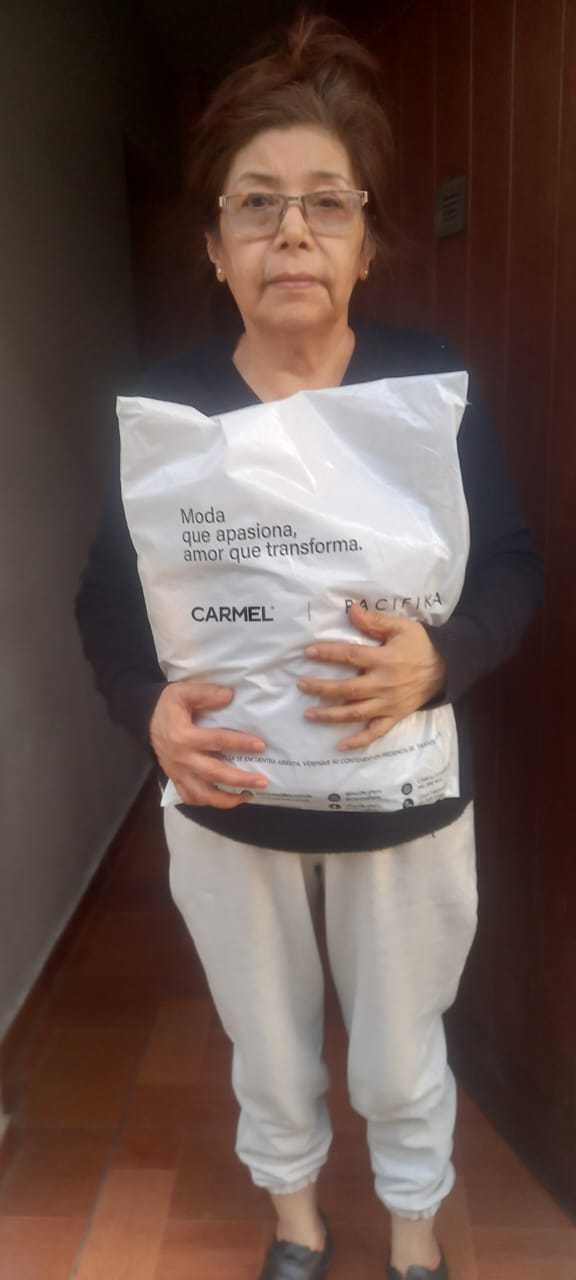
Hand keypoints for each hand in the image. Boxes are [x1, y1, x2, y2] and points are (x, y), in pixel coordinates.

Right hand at [149, 680, 267, 808]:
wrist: (146, 721)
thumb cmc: (168, 706)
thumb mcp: (183, 692)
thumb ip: (205, 693)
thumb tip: (229, 696)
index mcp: (184, 737)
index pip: (217, 741)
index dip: (240, 744)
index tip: (260, 746)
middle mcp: (182, 759)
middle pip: (214, 773)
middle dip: (240, 779)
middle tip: (262, 781)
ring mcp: (178, 773)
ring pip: (203, 794)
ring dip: (227, 799)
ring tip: (248, 796)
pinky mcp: (176, 780)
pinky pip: (192, 798)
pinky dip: (208, 802)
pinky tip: (225, 799)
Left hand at [297, 602, 446, 749]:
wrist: (447, 668)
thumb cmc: (420, 645)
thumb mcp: (402, 627)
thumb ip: (375, 621)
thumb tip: (352, 610)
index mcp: (384, 660)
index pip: (350, 657)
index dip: (328, 654)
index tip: (308, 652)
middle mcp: (383, 684)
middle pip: (346, 689)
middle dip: (321, 688)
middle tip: (301, 685)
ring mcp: (388, 704)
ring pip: (355, 713)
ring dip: (330, 715)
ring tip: (309, 714)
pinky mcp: (394, 717)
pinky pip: (375, 732)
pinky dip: (359, 741)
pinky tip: (340, 746)